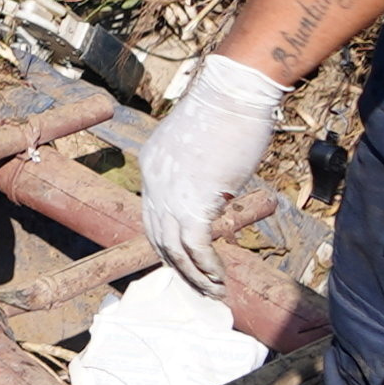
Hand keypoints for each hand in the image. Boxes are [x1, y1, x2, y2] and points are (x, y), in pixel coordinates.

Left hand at [136, 54, 286, 296]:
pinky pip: (196, 245)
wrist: (232, 93)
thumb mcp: (204, 147)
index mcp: (151, 165)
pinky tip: (220, 278)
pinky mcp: (194, 200)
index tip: (185, 260)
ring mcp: (170, 192)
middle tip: (196, 286)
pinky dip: (207, 266)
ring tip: (213, 291)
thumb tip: (217, 195)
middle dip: (177, 266)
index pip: (152, 214)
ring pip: (175, 248)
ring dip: (194, 274)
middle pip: (157, 236)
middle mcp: (153, 181)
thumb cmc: (227, 111)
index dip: (167, 241)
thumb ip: (202, 173)